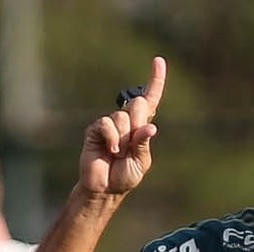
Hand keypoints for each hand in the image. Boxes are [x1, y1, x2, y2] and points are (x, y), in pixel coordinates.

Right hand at [79, 56, 166, 196]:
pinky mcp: (96, 129)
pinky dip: (112, 139)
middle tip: (131, 145)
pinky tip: (110, 151)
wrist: (105, 188)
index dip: (155, 81)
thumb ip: (143, 143)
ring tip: (118, 154)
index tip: (158, 60)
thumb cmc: (125, 176)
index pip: (150, 100)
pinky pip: (107, 124)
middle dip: (138, 124)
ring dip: (123, 138)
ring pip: (122, 117)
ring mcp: (111, 124)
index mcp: (141, 127)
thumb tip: (150, 127)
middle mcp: (127, 121)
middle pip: (139, 104)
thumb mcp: (141, 161)